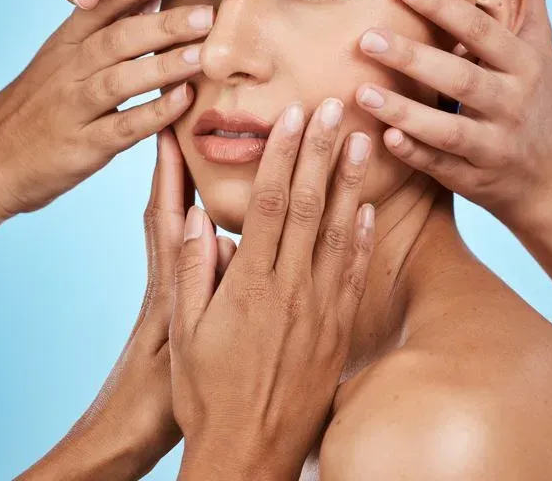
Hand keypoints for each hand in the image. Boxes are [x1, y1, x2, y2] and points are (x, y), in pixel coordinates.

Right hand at [0, 0, 212, 224]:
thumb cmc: (44, 102)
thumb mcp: (64, 58)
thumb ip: (103, 28)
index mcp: (67, 44)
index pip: (100, 7)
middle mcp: (70, 70)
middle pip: (117, 39)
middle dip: (163, 24)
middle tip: (206, 12)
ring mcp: (76, 107)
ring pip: (121, 80)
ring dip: (163, 66)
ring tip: (201, 54)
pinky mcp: (85, 144)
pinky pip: (123, 126)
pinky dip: (154, 113)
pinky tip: (184, 101)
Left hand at [17, 129, 235, 480]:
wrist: (126, 436)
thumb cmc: (154, 399)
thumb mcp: (181, 344)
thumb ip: (196, 284)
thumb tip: (211, 229)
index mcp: (168, 281)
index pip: (166, 213)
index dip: (167, 170)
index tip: (172, 128)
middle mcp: (170, 276)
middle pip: (171, 208)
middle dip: (175, 164)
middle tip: (180, 119)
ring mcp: (174, 289)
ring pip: (179, 227)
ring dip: (183, 187)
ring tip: (196, 151)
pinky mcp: (178, 305)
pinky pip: (191, 252)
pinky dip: (195, 223)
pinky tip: (217, 214)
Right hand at [170, 100, 374, 480]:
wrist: (250, 453)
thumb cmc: (207, 392)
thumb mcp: (184, 332)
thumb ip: (192, 269)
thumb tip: (197, 215)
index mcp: (249, 283)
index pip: (269, 204)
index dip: (282, 155)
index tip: (292, 117)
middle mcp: (289, 288)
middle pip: (307, 205)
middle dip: (320, 151)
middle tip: (333, 106)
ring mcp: (319, 308)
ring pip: (338, 231)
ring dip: (349, 183)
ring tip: (361, 141)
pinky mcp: (337, 328)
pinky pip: (354, 274)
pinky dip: (362, 238)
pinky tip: (367, 209)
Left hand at [354, 0, 551, 230]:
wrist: (547, 175)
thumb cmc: (534, 98)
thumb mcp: (539, 44)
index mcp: (524, 65)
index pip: (483, 32)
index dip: (445, 9)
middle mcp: (512, 104)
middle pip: (461, 80)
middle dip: (414, 58)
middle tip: (366, 37)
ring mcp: (493, 145)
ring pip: (448, 130)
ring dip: (404, 111)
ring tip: (362, 91)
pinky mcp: (473, 177)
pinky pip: (440, 167)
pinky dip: (413, 154)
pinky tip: (382, 137)